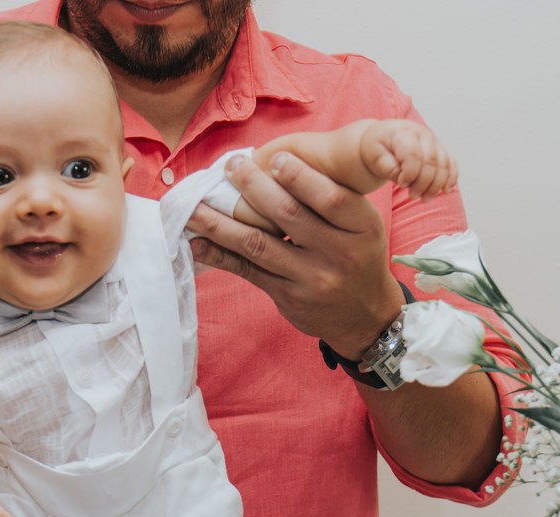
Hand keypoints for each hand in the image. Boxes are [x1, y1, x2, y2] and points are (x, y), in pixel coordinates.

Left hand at [188, 152, 402, 359]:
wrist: (365, 315)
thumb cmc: (358, 255)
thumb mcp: (362, 225)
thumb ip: (332, 198)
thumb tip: (278, 163)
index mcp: (362, 228)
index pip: (331, 199)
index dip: (300, 177)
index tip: (273, 157)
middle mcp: (339, 255)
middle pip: (289, 215)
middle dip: (253, 187)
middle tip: (230, 167)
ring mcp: (312, 279)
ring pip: (259, 244)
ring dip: (221, 223)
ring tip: (194, 206)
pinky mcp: (289, 298)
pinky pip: (249, 271)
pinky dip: (220, 255)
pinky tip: (198, 243)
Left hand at [363, 119, 457, 201]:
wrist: (382, 138)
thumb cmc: (377, 147)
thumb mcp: (375, 156)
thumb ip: (389, 168)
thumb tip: (406, 181)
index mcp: (403, 132)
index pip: (413, 154)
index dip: (410, 173)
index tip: (401, 184)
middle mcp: (422, 134)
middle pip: (431, 160)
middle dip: (424, 182)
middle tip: (413, 196)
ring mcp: (432, 141)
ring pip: (443, 163)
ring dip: (437, 184)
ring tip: (425, 199)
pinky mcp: (438, 149)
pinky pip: (450, 163)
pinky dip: (451, 178)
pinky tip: (445, 191)